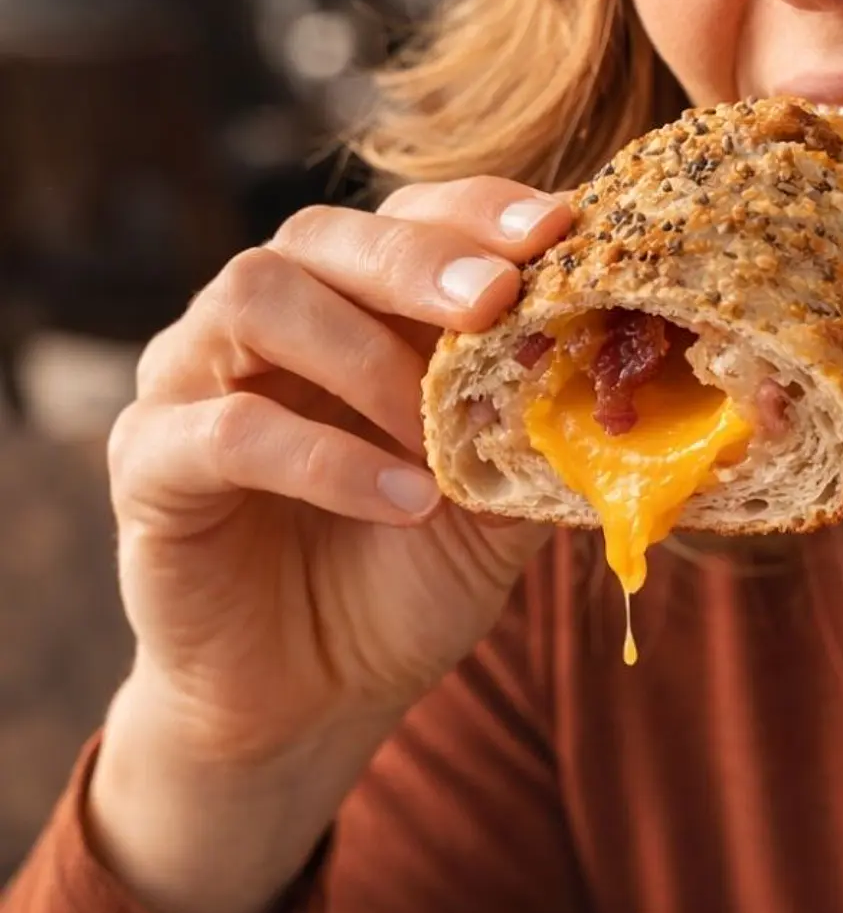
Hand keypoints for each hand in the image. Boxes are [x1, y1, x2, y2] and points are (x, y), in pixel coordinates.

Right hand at [105, 178, 569, 765]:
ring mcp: (192, 382)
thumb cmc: (401, 586)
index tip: (556, 229)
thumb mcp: (495, 508)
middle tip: (496, 297)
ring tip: (436, 439)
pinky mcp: (149, 462)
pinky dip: (322, 459)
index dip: (476, 211)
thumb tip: (624, 370)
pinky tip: (402, 502)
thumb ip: (539, 434)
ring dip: (363, 357)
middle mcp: (262, 324)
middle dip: (417, 258)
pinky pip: (226, 429)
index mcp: (351, 312)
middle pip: (320, 235)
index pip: (405, 219)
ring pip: (256, 298)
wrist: (313, 701)